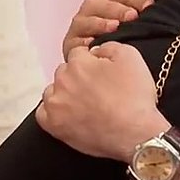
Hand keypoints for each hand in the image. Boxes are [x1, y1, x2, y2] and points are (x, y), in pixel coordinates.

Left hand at [36, 42, 164, 162]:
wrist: (135, 133)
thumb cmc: (135, 98)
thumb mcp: (132, 58)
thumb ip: (110, 46)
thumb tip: (97, 50)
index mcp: (79, 63)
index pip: (80, 53)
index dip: (94, 62)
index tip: (104, 72)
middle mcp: (62, 81)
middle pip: (65, 71)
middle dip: (79, 76)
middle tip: (99, 88)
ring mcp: (55, 104)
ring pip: (53, 91)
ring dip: (66, 93)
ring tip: (87, 103)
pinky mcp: (53, 124)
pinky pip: (44, 112)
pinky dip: (55, 111)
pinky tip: (72, 113)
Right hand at [62, 0, 154, 58]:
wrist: (117, 69)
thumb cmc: (134, 39)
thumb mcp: (143, 20)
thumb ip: (147, 3)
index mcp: (108, 1)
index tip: (150, 6)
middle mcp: (91, 12)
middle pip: (97, 3)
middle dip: (116, 8)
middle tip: (132, 16)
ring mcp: (80, 28)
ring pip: (84, 20)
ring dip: (100, 23)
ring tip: (115, 27)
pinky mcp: (72, 46)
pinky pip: (74, 42)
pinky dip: (84, 42)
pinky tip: (95, 44)